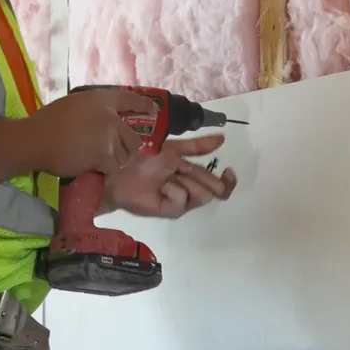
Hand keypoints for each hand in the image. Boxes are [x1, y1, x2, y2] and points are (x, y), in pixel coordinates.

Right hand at [32, 88, 147, 179]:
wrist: (37, 139)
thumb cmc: (48, 121)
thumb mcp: (74, 104)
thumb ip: (93, 110)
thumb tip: (103, 121)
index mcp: (101, 100)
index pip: (130, 99)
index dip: (144, 105)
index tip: (155, 110)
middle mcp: (109, 117)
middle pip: (133, 137)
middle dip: (129, 147)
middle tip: (119, 152)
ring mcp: (108, 138)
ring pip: (125, 154)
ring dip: (116, 160)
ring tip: (103, 161)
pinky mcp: (103, 156)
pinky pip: (113, 167)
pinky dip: (106, 170)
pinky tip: (95, 168)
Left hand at [103, 133, 236, 219]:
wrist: (121, 171)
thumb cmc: (145, 158)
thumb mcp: (174, 148)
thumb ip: (198, 146)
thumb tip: (223, 138)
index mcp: (193, 175)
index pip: (219, 183)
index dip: (228, 180)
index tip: (228, 170)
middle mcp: (190, 190)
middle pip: (215, 190)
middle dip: (205, 179)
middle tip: (184, 171)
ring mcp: (182, 202)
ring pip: (202, 195)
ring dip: (186, 181)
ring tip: (167, 177)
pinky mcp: (172, 211)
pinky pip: (183, 199)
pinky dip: (172, 189)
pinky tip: (161, 187)